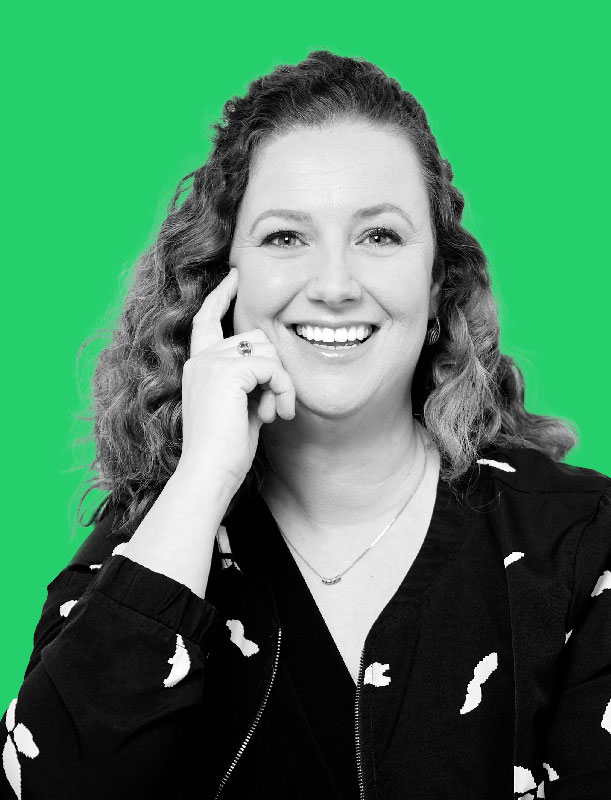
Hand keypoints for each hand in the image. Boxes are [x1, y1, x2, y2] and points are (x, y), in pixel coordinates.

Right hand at [176, 268, 295, 492]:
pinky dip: (282, 389)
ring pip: (268, 349)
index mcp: (198, 366)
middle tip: (273, 407)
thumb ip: (248, 383)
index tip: (234, 276)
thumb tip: (273, 369)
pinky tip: (274, 415)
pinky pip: (272, 367)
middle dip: (274, 370)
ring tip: (272, 413)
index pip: (206, 319)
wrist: (208, 473)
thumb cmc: (225, 451)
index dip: (220, 296)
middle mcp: (201, 359)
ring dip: (280, 383)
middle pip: (256, 336)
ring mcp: (211, 363)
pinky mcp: (227, 372)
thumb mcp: (238, 409)